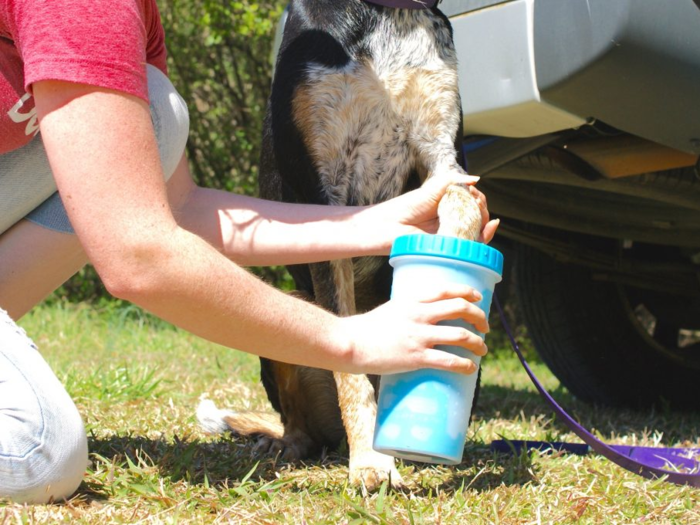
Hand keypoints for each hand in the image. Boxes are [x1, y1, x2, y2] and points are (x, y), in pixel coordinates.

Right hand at [335, 284, 488, 374]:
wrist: (350, 344)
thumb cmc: (368, 328)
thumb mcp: (391, 309)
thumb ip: (410, 310)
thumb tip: (427, 317)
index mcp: (412, 300)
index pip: (447, 290)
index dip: (468, 293)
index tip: (478, 299)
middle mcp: (419, 314)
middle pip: (460, 309)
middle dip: (479, 317)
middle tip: (484, 327)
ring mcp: (419, 336)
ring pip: (461, 335)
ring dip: (478, 343)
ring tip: (482, 349)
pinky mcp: (416, 357)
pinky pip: (449, 360)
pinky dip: (465, 365)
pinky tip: (470, 368)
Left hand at [367, 172, 498, 250]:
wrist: (389, 227)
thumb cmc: (407, 206)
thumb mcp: (432, 188)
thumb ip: (453, 180)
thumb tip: (476, 179)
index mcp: (448, 207)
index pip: (473, 204)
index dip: (479, 200)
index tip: (476, 195)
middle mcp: (451, 222)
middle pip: (478, 218)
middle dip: (483, 211)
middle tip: (478, 205)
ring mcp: (451, 236)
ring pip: (478, 232)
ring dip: (485, 223)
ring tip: (481, 215)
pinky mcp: (450, 249)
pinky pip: (471, 246)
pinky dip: (483, 237)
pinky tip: (487, 228)